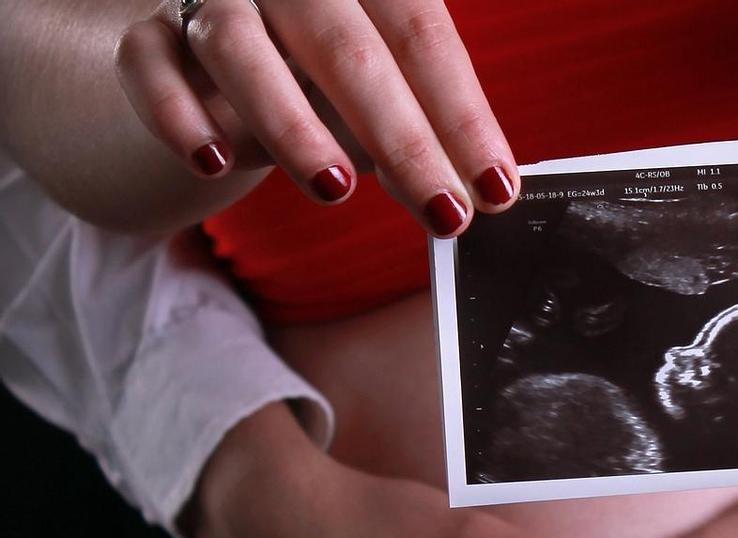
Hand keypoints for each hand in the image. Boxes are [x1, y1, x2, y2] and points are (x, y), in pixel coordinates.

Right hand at [116, 0, 519, 236]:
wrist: (215, 34)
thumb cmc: (319, 62)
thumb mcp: (377, 82)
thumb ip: (417, 123)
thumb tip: (473, 190)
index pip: (423, 36)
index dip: (463, 116)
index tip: (497, 189)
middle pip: (347, 49)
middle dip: (403, 141)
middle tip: (445, 213)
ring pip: (240, 47)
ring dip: (290, 124)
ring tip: (336, 188)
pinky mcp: (148, 33)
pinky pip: (150, 65)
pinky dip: (178, 115)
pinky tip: (215, 164)